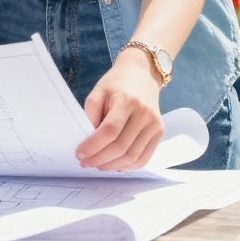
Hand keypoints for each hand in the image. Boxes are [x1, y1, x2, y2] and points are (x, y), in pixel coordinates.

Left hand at [76, 49, 164, 170]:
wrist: (142, 74)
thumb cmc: (116, 83)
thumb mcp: (98, 92)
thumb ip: (91, 115)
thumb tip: (87, 141)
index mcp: (126, 101)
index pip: (109, 131)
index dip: (93, 146)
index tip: (80, 154)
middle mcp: (144, 113)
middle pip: (121, 146)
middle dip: (100, 159)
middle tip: (85, 162)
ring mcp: (154, 124)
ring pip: (132, 156)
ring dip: (112, 166)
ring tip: (97, 165)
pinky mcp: (159, 132)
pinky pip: (144, 158)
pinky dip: (127, 166)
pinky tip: (114, 164)